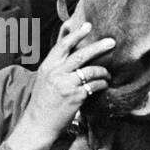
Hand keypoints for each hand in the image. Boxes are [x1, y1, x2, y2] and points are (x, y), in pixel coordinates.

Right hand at [25, 20, 114, 139]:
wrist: (38, 124)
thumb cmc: (43, 103)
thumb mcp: (44, 79)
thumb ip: (56, 66)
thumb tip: (70, 53)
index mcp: (47, 66)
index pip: (63, 46)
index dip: (76, 34)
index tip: (88, 25)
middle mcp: (56, 73)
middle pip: (80, 55)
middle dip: (98, 47)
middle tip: (111, 42)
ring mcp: (66, 85)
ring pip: (90, 71)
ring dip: (103, 71)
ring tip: (107, 73)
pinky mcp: (75, 97)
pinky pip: (94, 85)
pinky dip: (102, 83)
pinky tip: (104, 84)